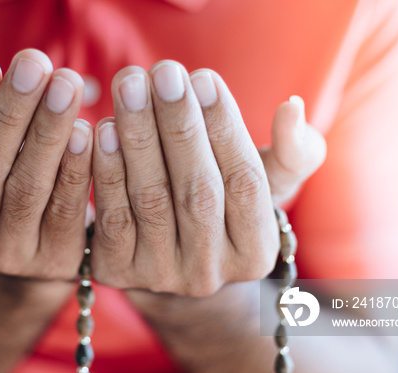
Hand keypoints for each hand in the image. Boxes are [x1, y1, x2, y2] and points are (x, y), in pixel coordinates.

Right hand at [0, 49, 93, 278]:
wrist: (38, 238)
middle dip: (12, 110)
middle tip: (35, 63)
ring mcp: (10, 258)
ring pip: (29, 187)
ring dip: (49, 130)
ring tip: (67, 83)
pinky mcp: (56, 262)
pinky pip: (67, 210)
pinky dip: (77, 168)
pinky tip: (88, 130)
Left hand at [90, 61, 325, 295]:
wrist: (171, 258)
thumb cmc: (225, 207)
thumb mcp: (267, 186)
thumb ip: (292, 152)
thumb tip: (293, 109)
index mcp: (255, 253)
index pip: (245, 182)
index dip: (225, 127)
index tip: (204, 77)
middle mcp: (209, 273)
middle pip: (197, 192)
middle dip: (179, 125)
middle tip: (164, 71)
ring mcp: (161, 276)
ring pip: (150, 199)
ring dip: (139, 138)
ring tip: (131, 87)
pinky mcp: (117, 270)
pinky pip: (111, 216)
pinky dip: (107, 170)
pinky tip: (104, 128)